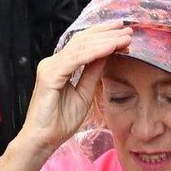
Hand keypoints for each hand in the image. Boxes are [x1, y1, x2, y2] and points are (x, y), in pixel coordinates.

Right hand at [12, 23, 131, 166]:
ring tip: (125, 37)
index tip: (123, 34)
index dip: (103, 37)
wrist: (42, 141)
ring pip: (82, 46)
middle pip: (82, 40)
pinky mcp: (50, 75)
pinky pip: (77, 59)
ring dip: (106, 40)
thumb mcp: (83, 94)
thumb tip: (106, 55)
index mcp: (60, 66)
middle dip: (107, 33)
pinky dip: (96, 52)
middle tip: (128, 29)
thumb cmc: (59, 123)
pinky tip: (112, 47)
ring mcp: (50, 67)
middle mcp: (53, 62)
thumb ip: (92, 74)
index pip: (83, 45)